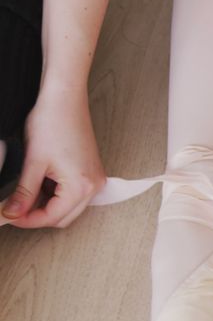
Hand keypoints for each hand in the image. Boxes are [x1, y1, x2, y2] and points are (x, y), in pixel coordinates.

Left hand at [2, 88, 105, 227]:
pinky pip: (73, 194)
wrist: (64, 100)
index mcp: (81, 186)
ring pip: (68, 207)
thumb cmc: (53, 123)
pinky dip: (55, 194)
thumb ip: (24, 193)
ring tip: (26, 192)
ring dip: (47, 204)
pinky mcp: (91, 173)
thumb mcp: (33, 162)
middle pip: (63, 217)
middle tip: (14, 208)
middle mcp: (94, 186)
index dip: (28, 220)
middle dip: (38, 215)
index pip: (52, 217)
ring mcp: (94, 179)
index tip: (10, 216)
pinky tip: (41, 182)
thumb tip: (13, 212)